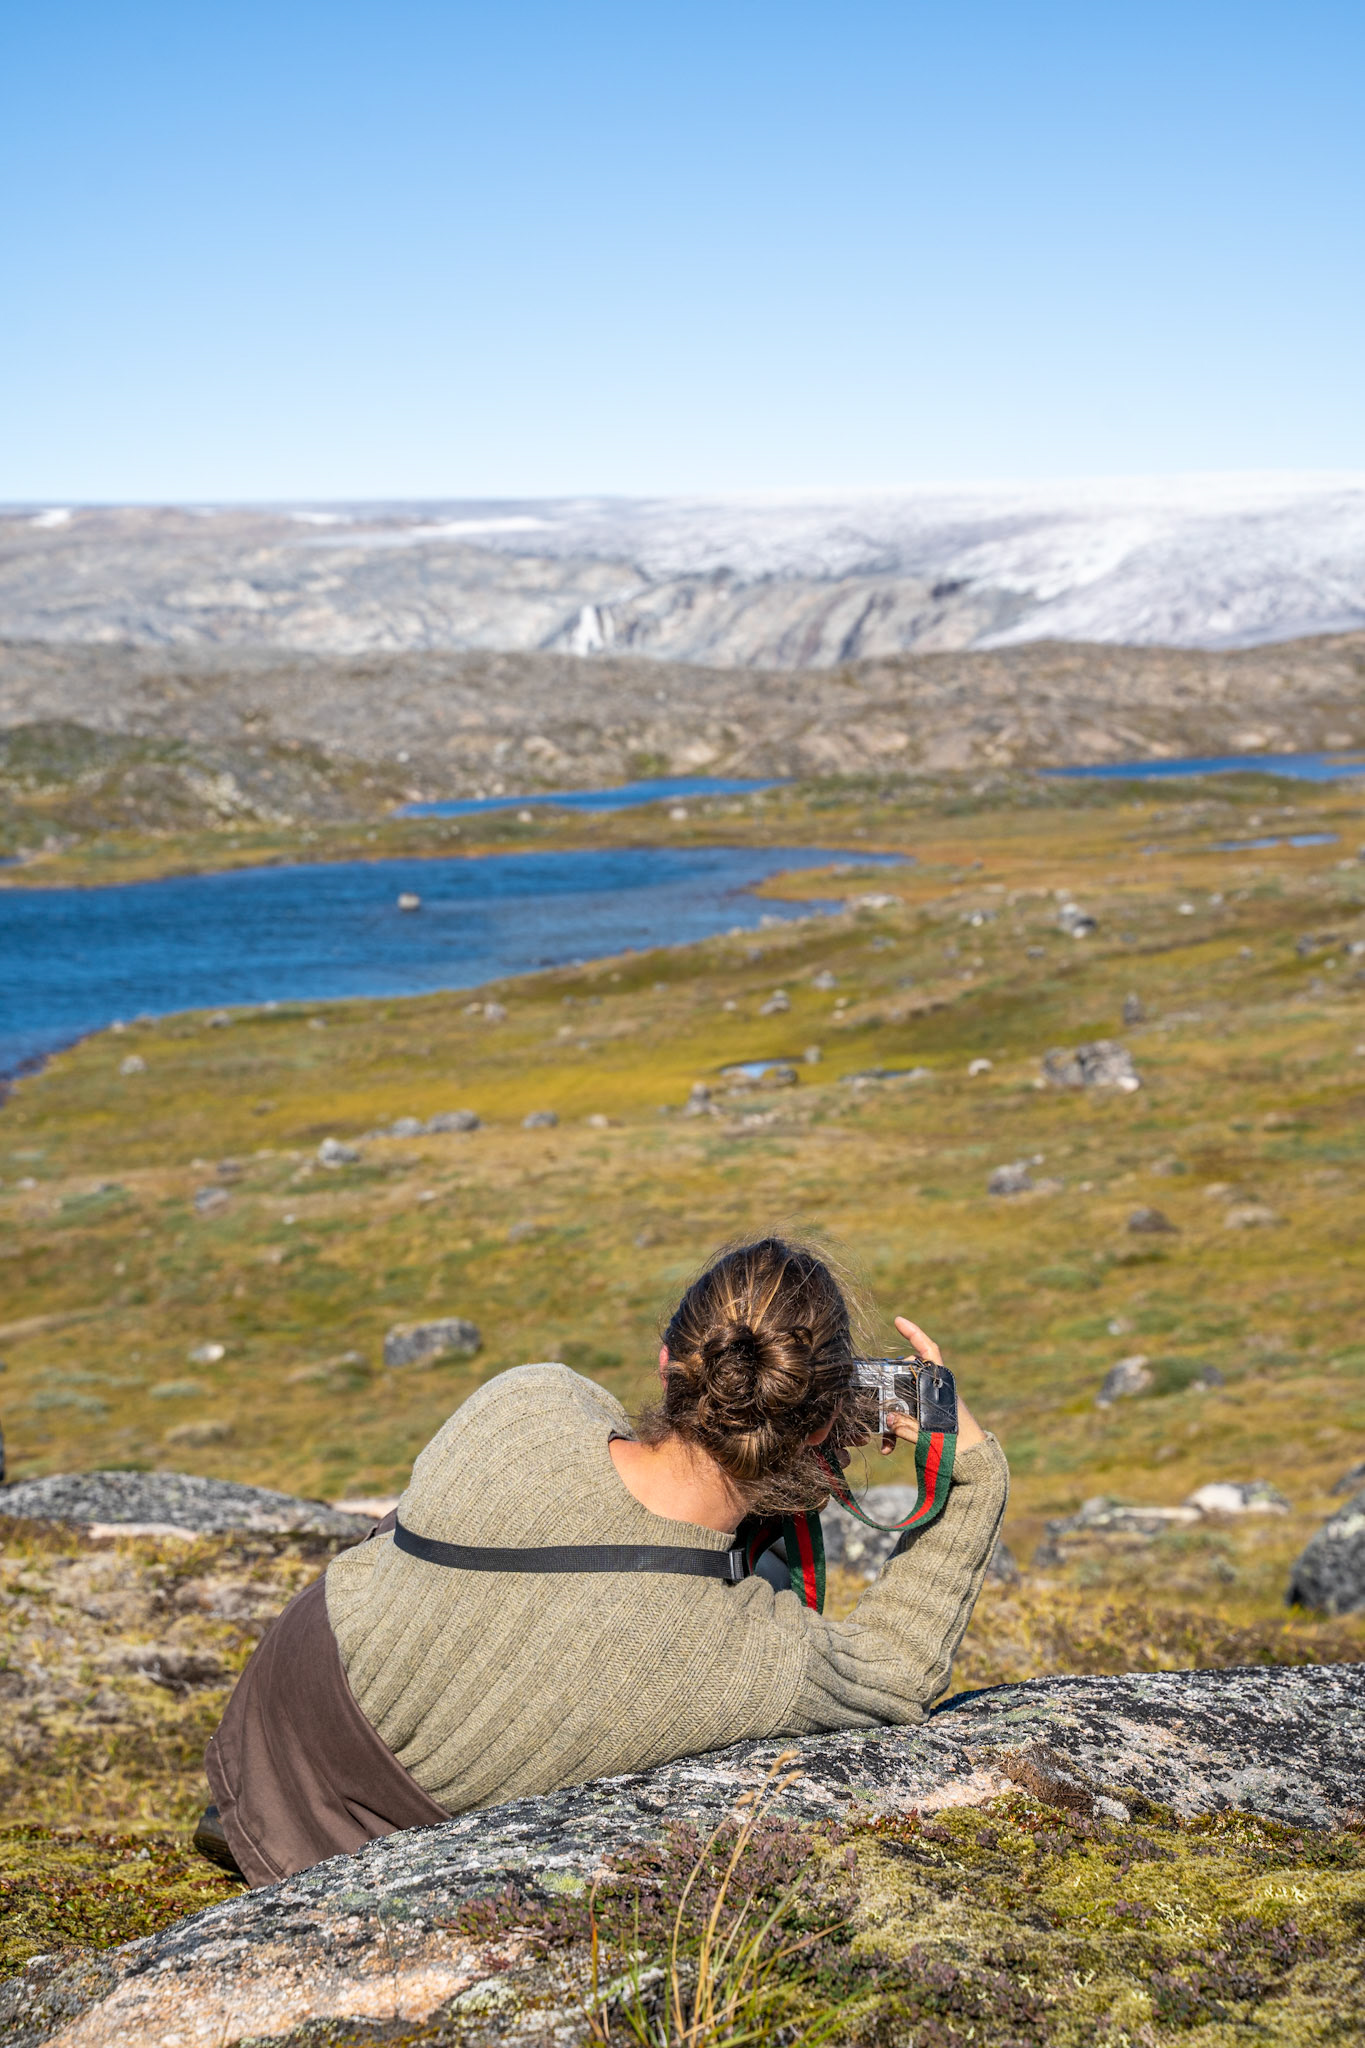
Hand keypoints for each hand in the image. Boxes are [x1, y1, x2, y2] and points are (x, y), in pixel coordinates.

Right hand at [885, 1317, 986, 1454]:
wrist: (975, 1465)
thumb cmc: (960, 1447)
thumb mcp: (932, 1437)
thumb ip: (908, 1428)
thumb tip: (887, 1420)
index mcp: (941, 1386)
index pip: (929, 1352)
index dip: (914, 1333)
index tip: (897, 1321)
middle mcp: (934, 1391)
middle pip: (906, 1375)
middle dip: (887, 1386)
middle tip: (874, 1392)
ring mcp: (929, 1406)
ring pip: (902, 1400)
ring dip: (889, 1416)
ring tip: (882, 1436)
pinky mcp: (926, 1421)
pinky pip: (904, 1420)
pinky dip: (894, 1432)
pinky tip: (887, 1448)